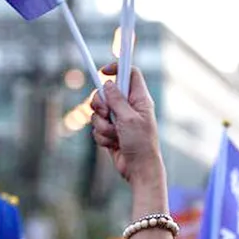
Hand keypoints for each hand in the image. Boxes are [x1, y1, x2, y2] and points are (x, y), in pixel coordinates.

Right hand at [90, 64, 160, 182]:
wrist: (138, 169)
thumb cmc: (140, 144)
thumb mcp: (129, 119)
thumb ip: (117, 99)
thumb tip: (108, 83)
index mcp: (139, 100)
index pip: (129, 74)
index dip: (117, 68)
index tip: (103, 71)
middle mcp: (129, 107)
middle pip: (106, 92)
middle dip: (100, 103)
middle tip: (105, 113)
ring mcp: (119, 120)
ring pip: (98, 112)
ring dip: (102, 125)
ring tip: (114, 135)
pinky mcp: (110, 132)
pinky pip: (97, 127)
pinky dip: (102, 136)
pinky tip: (113, 144)